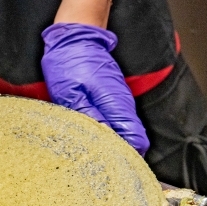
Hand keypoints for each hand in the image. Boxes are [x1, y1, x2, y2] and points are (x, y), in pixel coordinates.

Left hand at [41, 23, 149, 155]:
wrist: (77, 37)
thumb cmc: (71, 62)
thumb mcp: (71, 93)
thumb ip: (87, 118)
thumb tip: (99, 142)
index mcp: (117, 106)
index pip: (136, 142)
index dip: (126, 159)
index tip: (110, 169)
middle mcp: (124, 107)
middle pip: (133, 142)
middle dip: (119, 156)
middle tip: (97, 166)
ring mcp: (120, 104)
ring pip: (124, 134)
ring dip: (112, 146)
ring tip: (92, 156)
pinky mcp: (113, 101)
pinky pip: (116, 124)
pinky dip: (108, 134)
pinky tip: (91, 139)